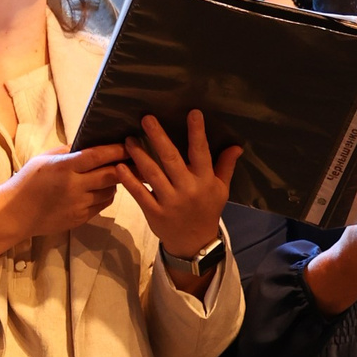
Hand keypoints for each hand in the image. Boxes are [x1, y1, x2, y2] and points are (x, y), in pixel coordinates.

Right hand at [0, 144, 126, 260]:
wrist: (14, 214)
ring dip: (115, 182)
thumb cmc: (26, 182)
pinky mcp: (80, 219)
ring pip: (110, 191)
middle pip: (111, 175)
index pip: (97, 156)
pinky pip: (102, 205)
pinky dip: (106, 195)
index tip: (129, 144)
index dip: (116, 150)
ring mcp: (78, 205)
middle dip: (126, 166)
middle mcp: (74, 187)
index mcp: (64, 168)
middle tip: (137, 159)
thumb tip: (89, 144)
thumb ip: (66, 152)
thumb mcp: (43, 160)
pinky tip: (101, 189)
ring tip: (114, 174)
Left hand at [119, 111, 241, 274]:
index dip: (197, 133)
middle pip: (171, 159)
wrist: (194, 243)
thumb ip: (226, 166)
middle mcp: (187, 189)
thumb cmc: (207, 210)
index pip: (201, 152)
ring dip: (139, 155)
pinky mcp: (154, 212)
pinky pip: (139, 193)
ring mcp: (170, 201)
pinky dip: (129, 180)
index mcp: (205, 181)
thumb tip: (236, 145)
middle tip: (146, 118)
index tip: (193, 113)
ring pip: (152, 174)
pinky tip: (120, 166)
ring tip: (129, 139)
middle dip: (158, 137)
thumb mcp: (221, 189)